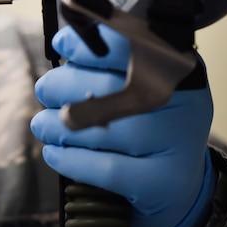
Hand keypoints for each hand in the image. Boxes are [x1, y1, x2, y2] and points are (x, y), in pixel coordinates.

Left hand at [31, 24, 215, 226]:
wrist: (175, 183)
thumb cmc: (144, 123)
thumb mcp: (136, 87)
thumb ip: (106, 66)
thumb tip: (63, 43)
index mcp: (177, 68)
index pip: (131, 45)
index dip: (89, 45)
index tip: (60, 45)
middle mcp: (184, 101)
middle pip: (110, 87)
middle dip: (64, 86)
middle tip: (44, 90)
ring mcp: (178, 143)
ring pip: (105, 129)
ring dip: (59, 125)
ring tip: (42, 124)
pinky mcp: (165, 181)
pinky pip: (108, 168)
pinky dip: (71, 160)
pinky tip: (53, 153)